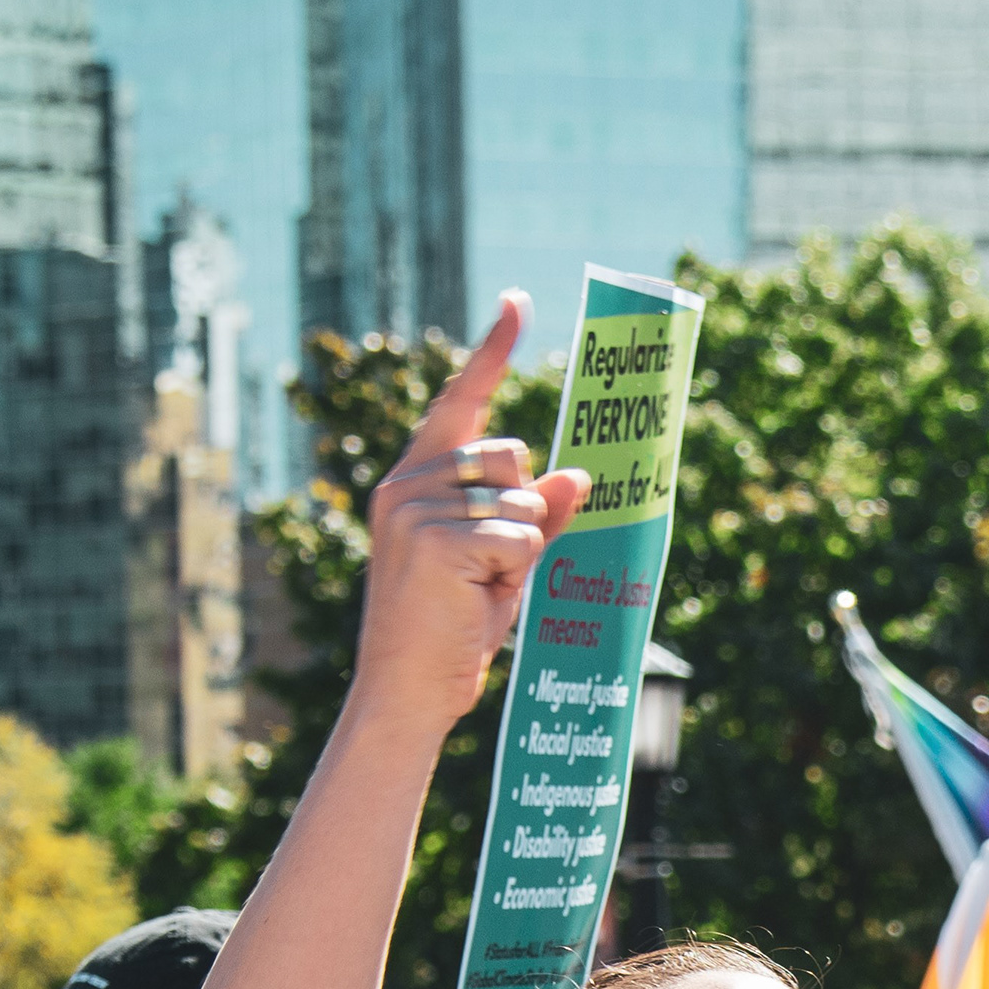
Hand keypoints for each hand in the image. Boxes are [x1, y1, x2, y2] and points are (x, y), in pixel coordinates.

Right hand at [351, 298, 592, 732]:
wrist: (409, 686)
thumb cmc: (455, 625)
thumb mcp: (505, 561)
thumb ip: (539, 513)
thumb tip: (581, 473)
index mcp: (416, 477)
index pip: (461, 399)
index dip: (492, 351)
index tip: (518, 302)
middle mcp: (407, 481)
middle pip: (511, 454)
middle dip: (524, 512)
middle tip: (490, 569)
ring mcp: (414, 505)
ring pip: (522, 502)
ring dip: (521, 551)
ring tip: (477, 589)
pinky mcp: (433, 537)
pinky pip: (520, 539)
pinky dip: (515, 574)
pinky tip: (474, 597)